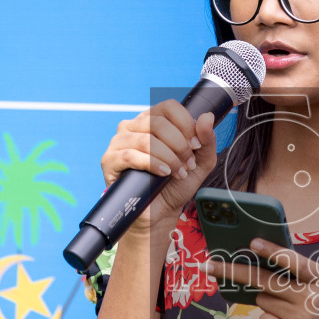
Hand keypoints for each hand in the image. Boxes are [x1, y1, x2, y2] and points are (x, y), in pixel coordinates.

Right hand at [99, 101, 217, 236]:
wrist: (161, 212)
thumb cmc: (176, 184)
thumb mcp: (200, 162)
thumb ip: (206, 139)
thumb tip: (207, 116)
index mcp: (153, 120)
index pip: (169, 107)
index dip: (186, 124)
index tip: (196, 145)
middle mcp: (134, 126)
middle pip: (158, 122)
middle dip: (179, 145)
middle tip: (188, 164)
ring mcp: (119, 142)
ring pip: (146, 140)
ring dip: (168, 158)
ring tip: (177, 173)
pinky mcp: (110, 160)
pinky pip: (130, 155)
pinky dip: (152, 164)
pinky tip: (163, 174)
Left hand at [204, 239, 318, 318]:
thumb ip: (298, 279)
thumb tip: (258, 266)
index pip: (292, 260)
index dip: (271, 250)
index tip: (251, 242)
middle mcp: (311, 297)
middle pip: (264, 281)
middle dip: (233, 271)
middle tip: (208, 266)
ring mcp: (301, 318)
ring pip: (263, 301)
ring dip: (266, 302)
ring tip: (289, 311)